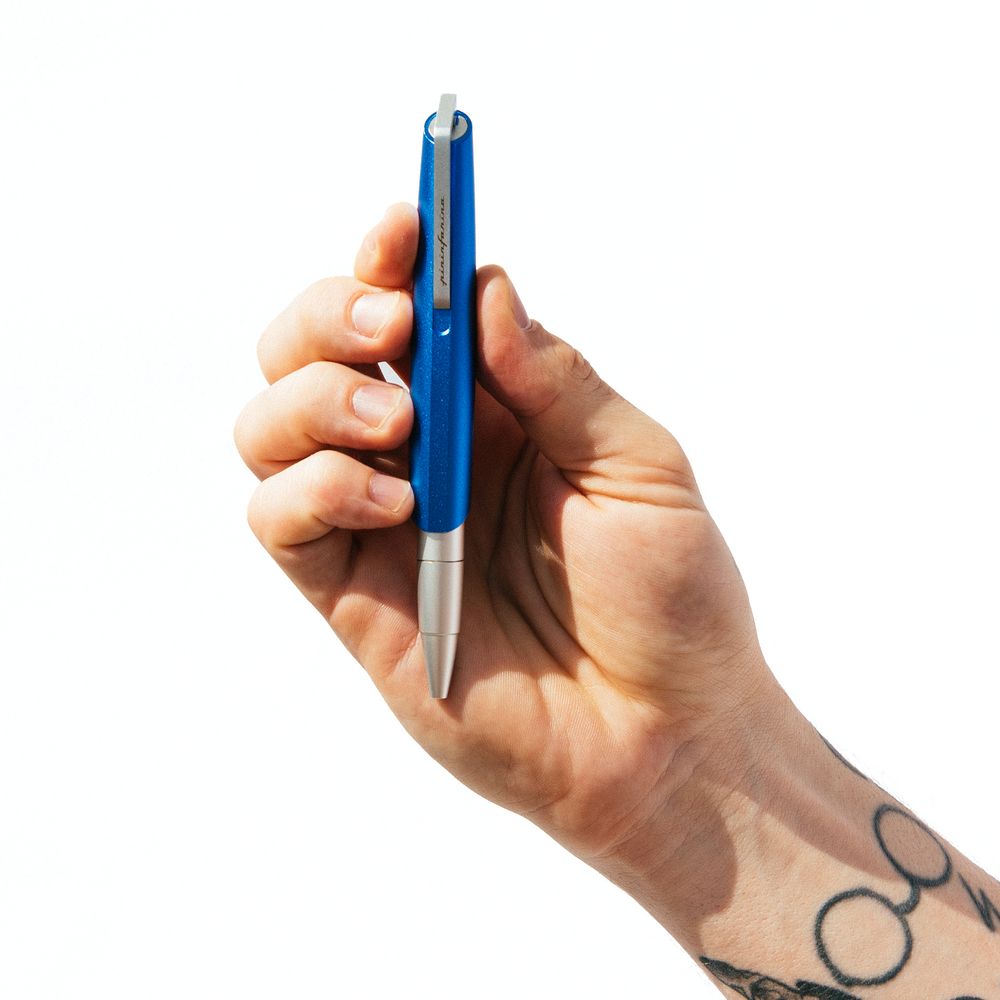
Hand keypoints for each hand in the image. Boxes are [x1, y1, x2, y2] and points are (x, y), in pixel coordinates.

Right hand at [234, 203, 776, 865]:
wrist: (665, 736)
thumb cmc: (669, 601)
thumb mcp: (639, 470)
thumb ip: (559, 380)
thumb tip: (485, 286)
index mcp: (493, 413)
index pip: (411, 313)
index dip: (393, 257)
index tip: (405, 224)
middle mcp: (424, 455)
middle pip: (313, 352)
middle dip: (329, 314)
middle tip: (389, 321)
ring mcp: (379, 523)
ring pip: (270, 425)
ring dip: (314, 396)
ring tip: (397, 419)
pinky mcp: (352, 596)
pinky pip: (280, 519)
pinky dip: (314, 488)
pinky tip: (391, 501)